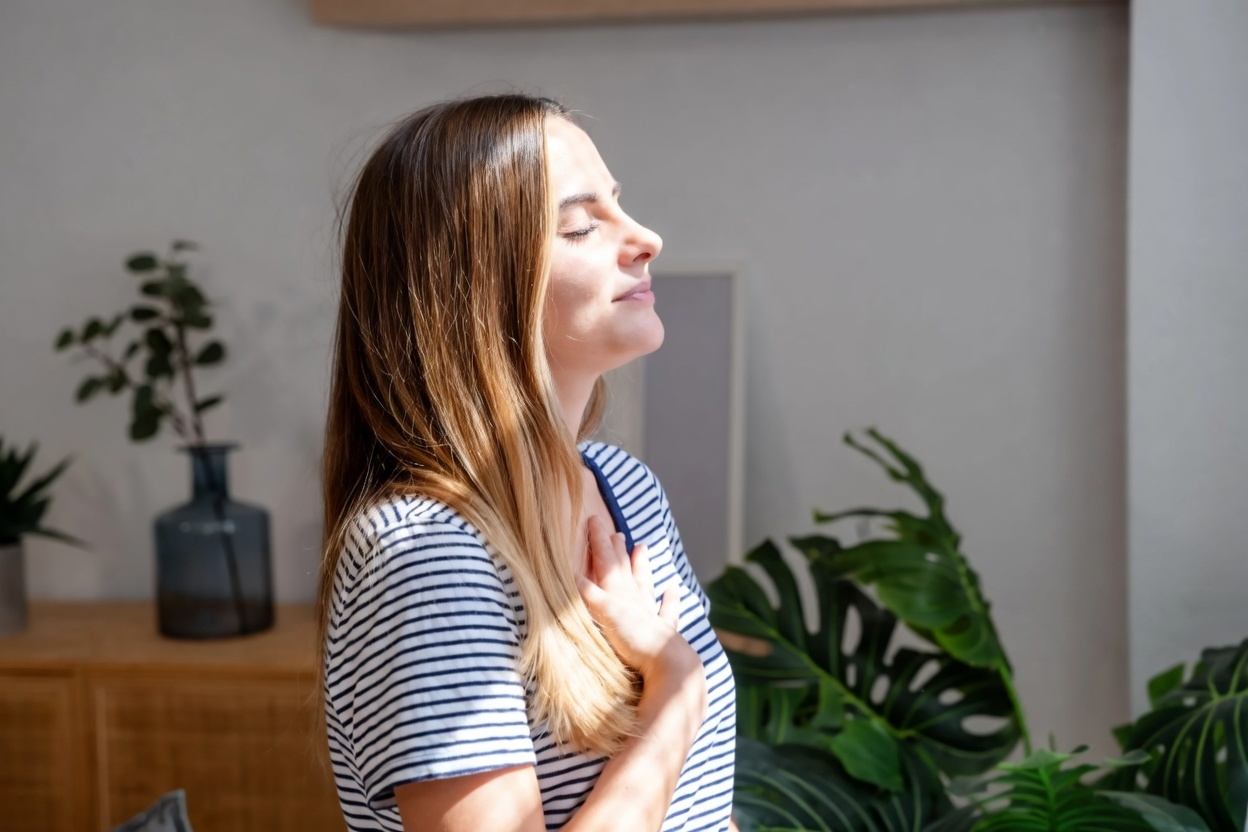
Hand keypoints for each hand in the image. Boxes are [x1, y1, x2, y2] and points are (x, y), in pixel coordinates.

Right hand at [576, 516, 692, 681]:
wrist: (667, 663)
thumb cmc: (634, 639)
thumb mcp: (604, 613)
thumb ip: (588, 594)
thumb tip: (570, 574)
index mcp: (619, 592)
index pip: (605, 561)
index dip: (598, 541)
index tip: (594, 520)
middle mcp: (635, 599)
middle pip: (623, 568)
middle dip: (617, 549)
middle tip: (616, 532)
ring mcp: (650, 614)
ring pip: (644, 583)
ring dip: (641, 566)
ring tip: (642, 547)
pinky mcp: (663, 632)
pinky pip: (667, 612)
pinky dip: (670, 601)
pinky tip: (673, 591)